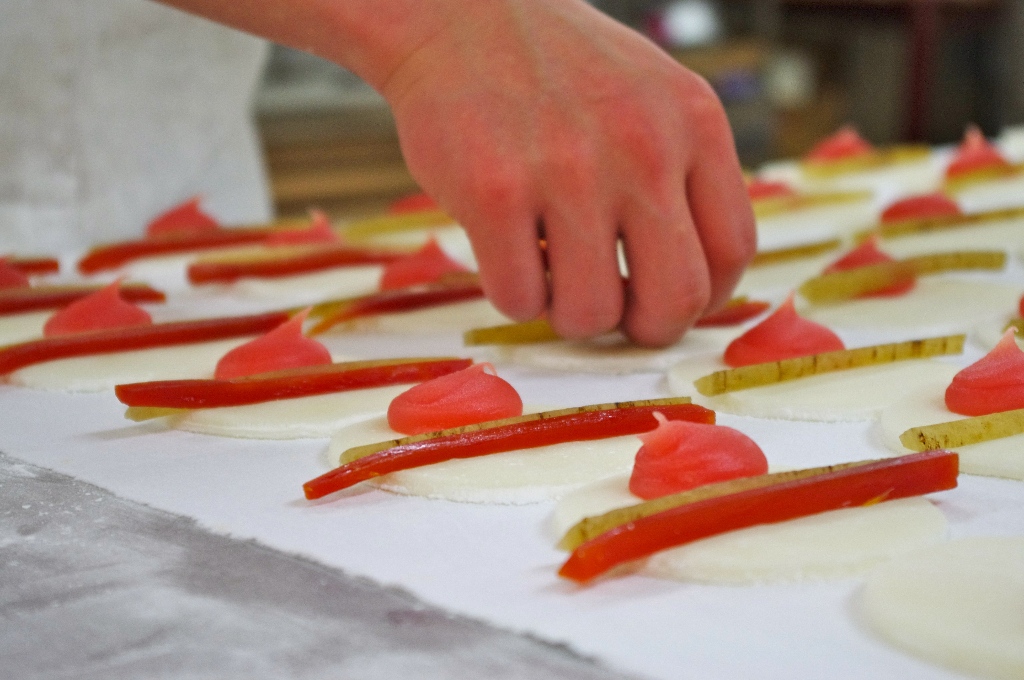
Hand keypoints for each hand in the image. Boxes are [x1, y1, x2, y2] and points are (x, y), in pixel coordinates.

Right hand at [381, 0, 754, 345]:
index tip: (665, 298)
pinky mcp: (494, 193)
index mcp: (693, 123)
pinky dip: (513, 295)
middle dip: (643, 329)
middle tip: (613, 314)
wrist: (460, 16)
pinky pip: (519, 300)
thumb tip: (696, 282)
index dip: (703, 297)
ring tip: (549, 271)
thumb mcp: (653, 97)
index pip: (733, 250)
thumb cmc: (558, 70)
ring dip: (568, 314)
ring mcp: (567, 170)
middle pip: (675, 300)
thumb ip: (685, 174)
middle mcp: (642, 147)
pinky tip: (507, 253)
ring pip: (592, 314)